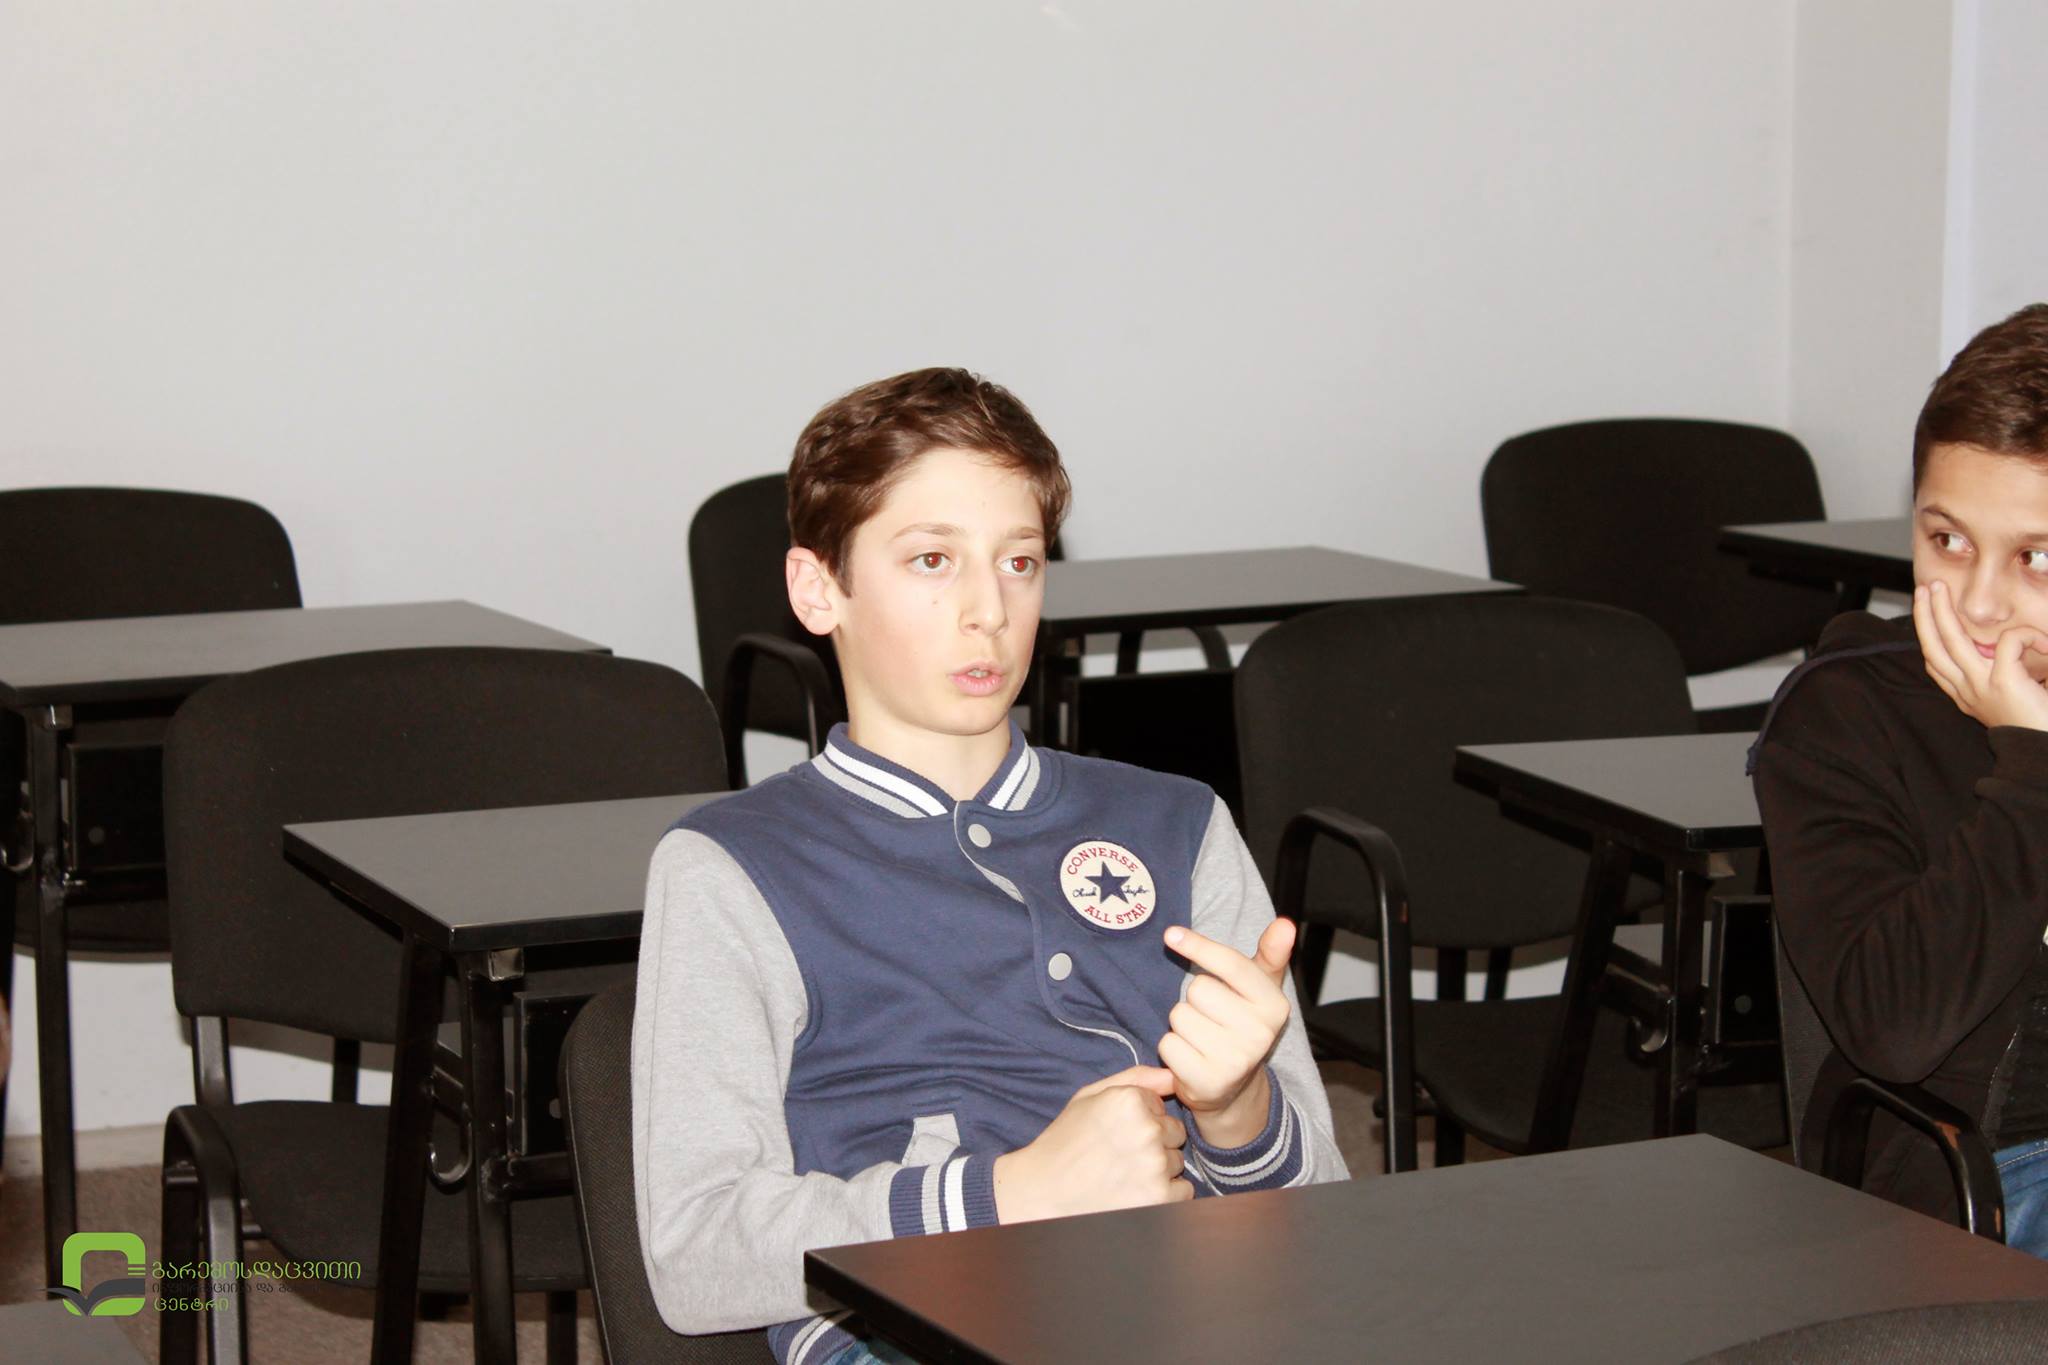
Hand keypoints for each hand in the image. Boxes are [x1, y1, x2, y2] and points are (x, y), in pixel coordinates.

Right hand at [992, 1066, 1189, 1222]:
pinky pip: (1183, 1192)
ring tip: (1123, 1177)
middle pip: (1174, 1133)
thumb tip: (1173, 1076)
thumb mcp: (1088, 1098)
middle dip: (1153, 1143)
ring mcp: (1155, 1167)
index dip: (1139, 1120)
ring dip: (1158, 1170)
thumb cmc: (1064, 1143)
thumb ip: (1134, 1079)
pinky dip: (1165, 1195)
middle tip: (1120, 1157)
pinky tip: (1135, 1194)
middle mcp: (1147, 1131)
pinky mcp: (1160, 1199)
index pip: (1160, 1106)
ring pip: (1177, 1163)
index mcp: (1129, 1101)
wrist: (1042, 1194)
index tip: (1115, 1133)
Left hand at [1157, 919, 1293, 1148]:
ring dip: (1182, 1023)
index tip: (1170, 934)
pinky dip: (1172, 1047)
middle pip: (1198, 989)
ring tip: (1202, 1037)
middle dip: (1195, 998)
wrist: (1234, 1088)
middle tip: (1211, 1016)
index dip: (1199, 945)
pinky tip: (1191, 1056)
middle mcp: (1260, 1033)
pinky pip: (1168, 1043)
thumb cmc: (1242, 1023)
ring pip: (1179, 1015)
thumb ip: (1271, 953)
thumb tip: (1285, 924)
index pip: (1231, 964)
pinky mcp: (1207, 1081)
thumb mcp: (1260, 989)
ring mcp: (1234, 1060)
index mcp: (1275, 1005)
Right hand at [1914, 581, 2047, 731]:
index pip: (1936, 662)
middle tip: (1924, 589)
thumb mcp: (2012, 697)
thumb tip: (2003, 645)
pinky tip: (2045, 645)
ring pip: (1952, 640)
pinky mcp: (2002, 682)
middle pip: (1934, 647)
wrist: (2046, 752)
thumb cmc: (2040, 725)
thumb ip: (2001, 674)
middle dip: (1924, 615)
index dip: (1928, 634)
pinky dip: (2029, 636)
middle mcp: (1967, 692)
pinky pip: (2011, 641)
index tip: (1927, 611)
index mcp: (1967, 697)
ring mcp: (1981, 687)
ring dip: (1941, 611)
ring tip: (1940, 589)